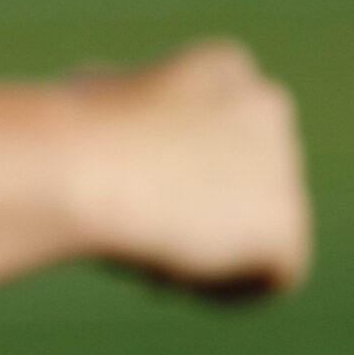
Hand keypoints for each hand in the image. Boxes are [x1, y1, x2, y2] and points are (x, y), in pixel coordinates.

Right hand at [65, 39, 310, 297]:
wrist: (83, 168)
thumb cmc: (66, 136)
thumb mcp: (88, 103)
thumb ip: (128, 117)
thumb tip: (124, 135)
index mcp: (223, 66)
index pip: (213, 130)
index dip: (167, 166)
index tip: (120, 187)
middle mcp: (268, 104)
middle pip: (238, 180)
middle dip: (193, 209)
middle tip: (135, 230)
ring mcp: (284, 164)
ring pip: (251, 228)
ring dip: (202, 249)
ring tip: (144, 251)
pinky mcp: (286, 225)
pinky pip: (271, 276)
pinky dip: (220, 288)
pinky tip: (167, 274)